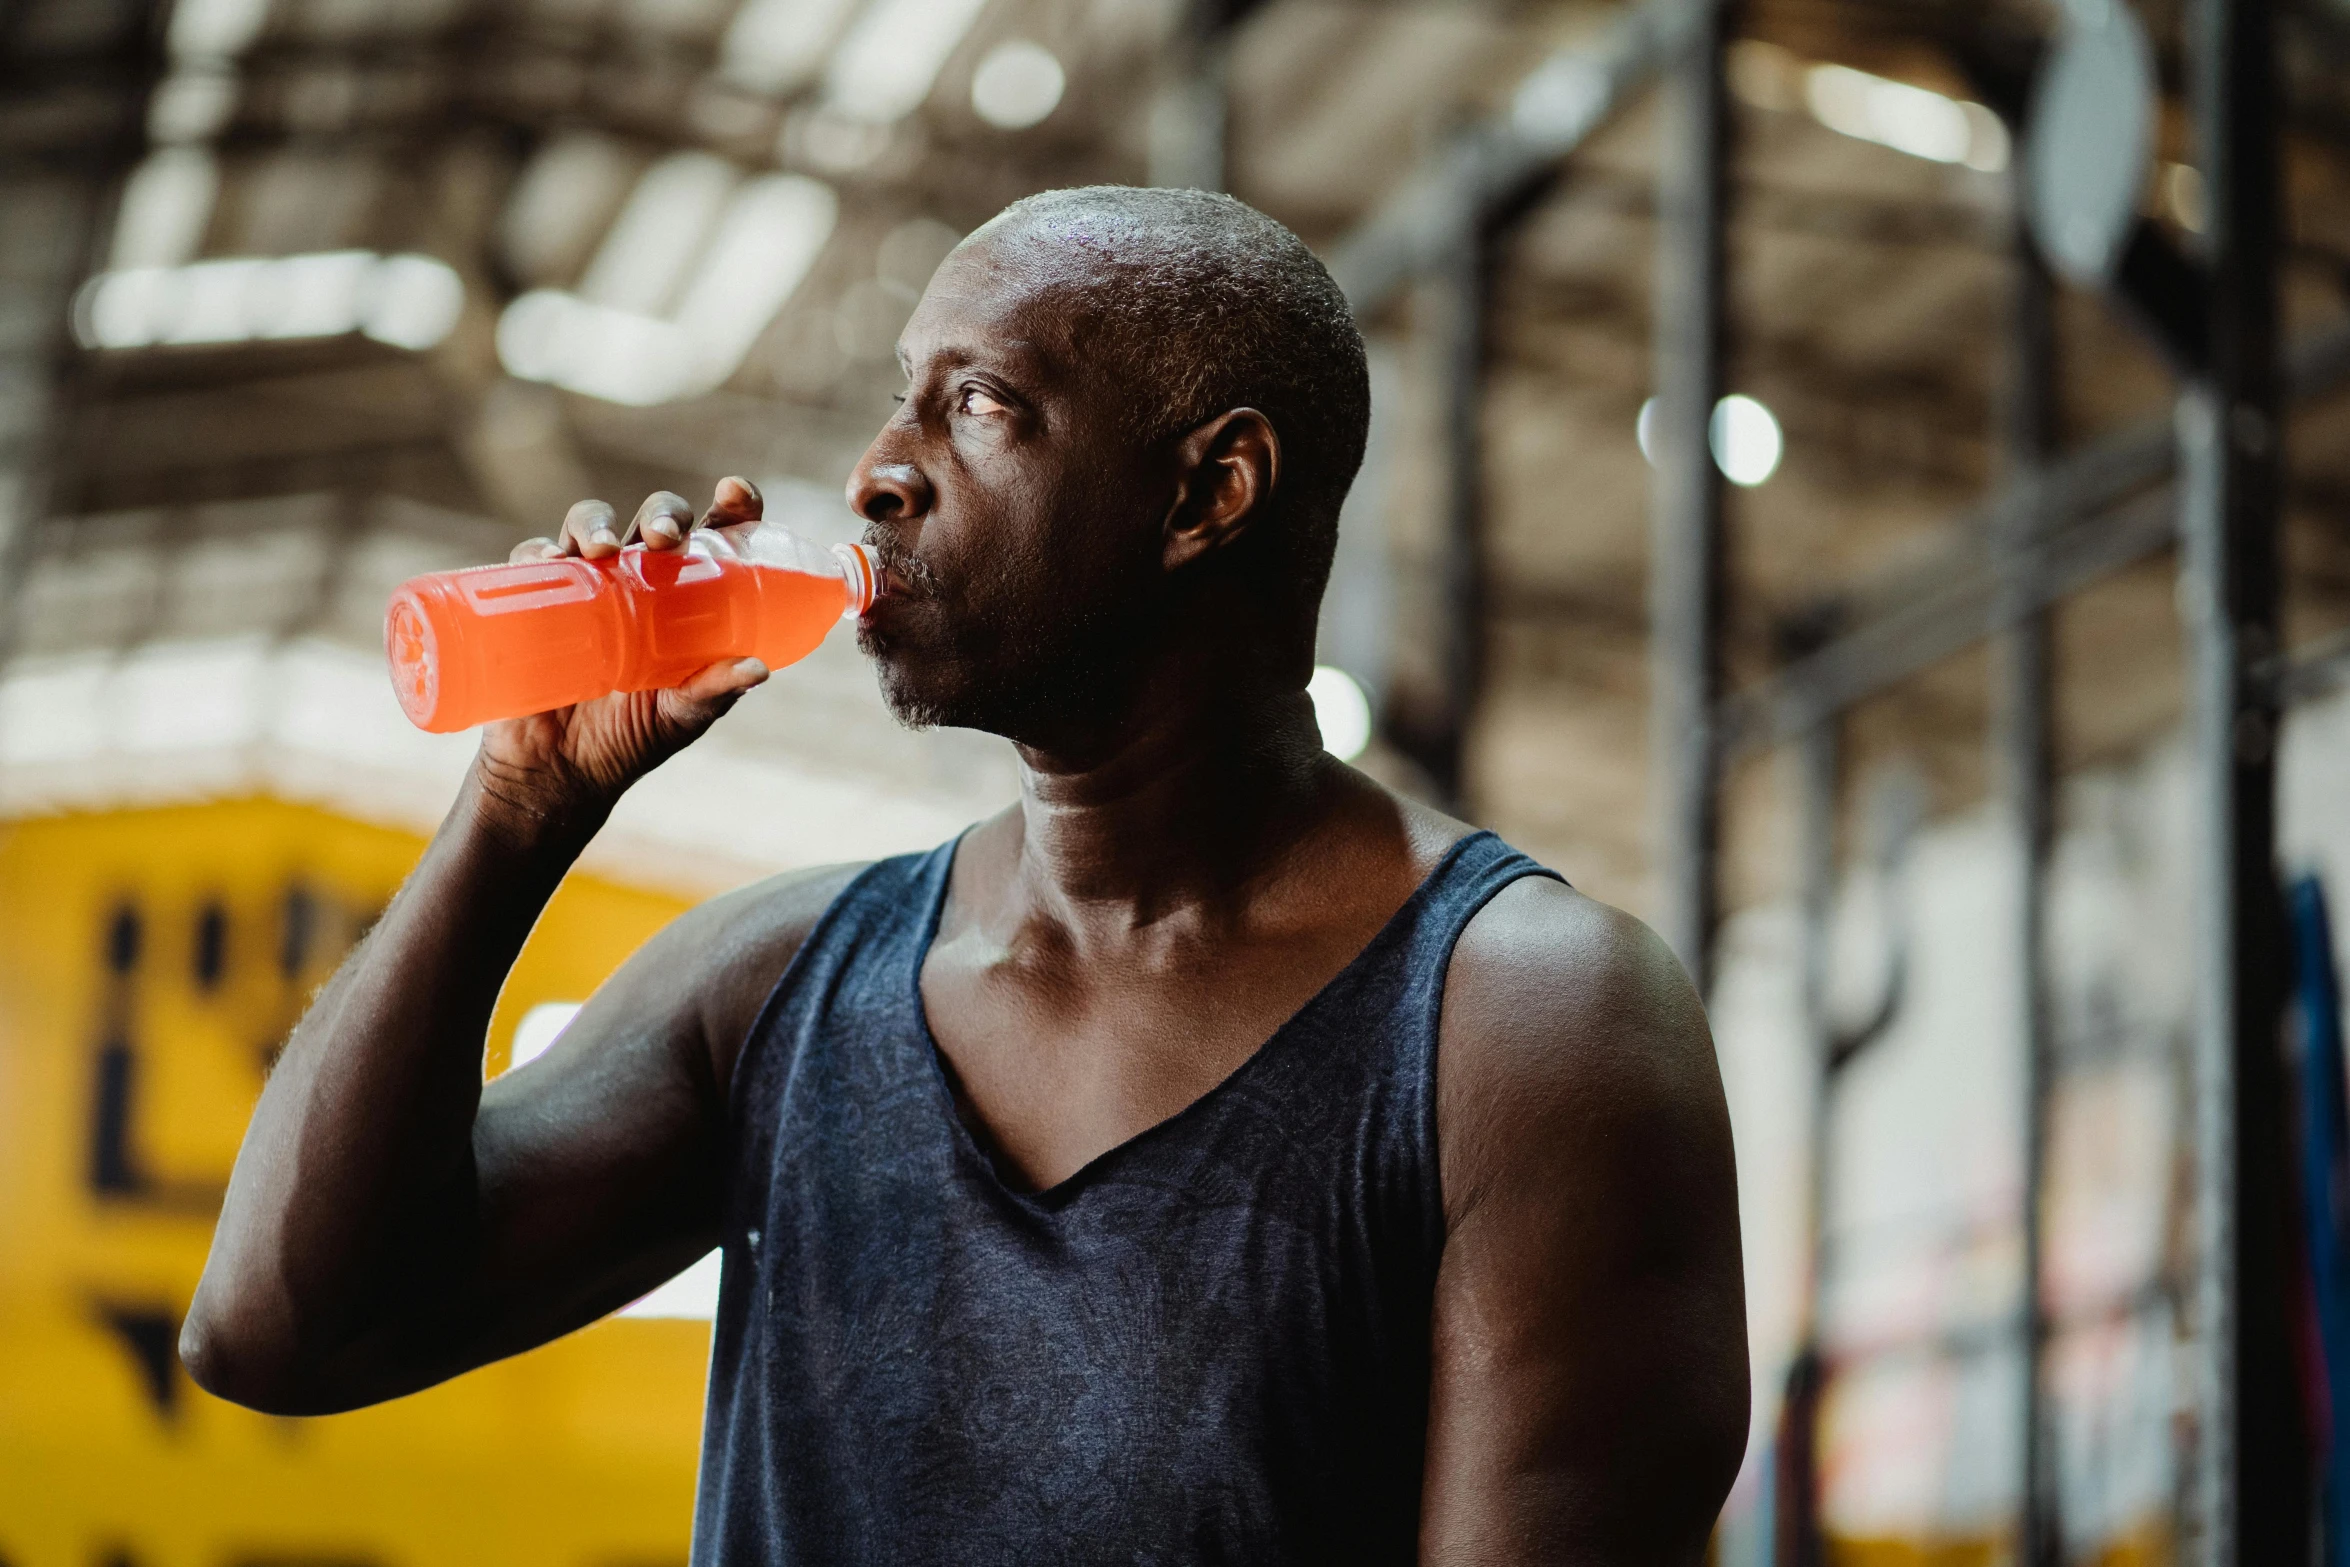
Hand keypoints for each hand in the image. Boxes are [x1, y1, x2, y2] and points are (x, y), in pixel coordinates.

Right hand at [472, 478, 770, 836]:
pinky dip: (540, 552)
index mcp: (689, 596)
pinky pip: (534, 559)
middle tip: (665, 537)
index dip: (731, 507)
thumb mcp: (681, 717)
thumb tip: (757, 669)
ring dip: (596, 522)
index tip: (733, 492)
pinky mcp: (536, 598)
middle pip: (655, 520)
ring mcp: (587, 585)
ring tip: (602, 549)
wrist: (559, 772)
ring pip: (591, 525)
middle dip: (663, 513)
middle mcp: (640, 579)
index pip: (716, 536)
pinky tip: (551, 561)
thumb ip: (714, 691)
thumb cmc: (631, 737)